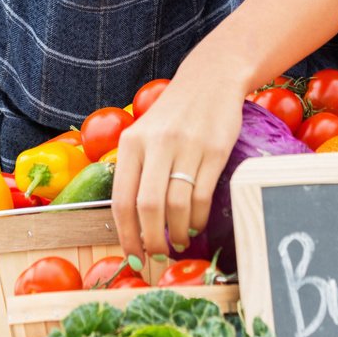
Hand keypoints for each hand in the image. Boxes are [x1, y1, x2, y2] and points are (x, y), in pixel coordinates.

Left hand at [110, 60, 244, 258]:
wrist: (210, 80)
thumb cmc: (174, 115)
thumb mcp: (144, 134)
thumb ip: (135, 170)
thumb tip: (132, 224)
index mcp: (132, 143)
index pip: (122, 200)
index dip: (126, 235)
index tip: (133, 256)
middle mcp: (156, 144)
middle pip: (148, 207)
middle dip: (152, 241)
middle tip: (158, 256)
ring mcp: (187, 146)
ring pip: (177, 205)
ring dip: (177, 232)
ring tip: (179, 241)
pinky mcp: (215, 149)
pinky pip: (203, 194)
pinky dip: (198, 217)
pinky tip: (195, 224)